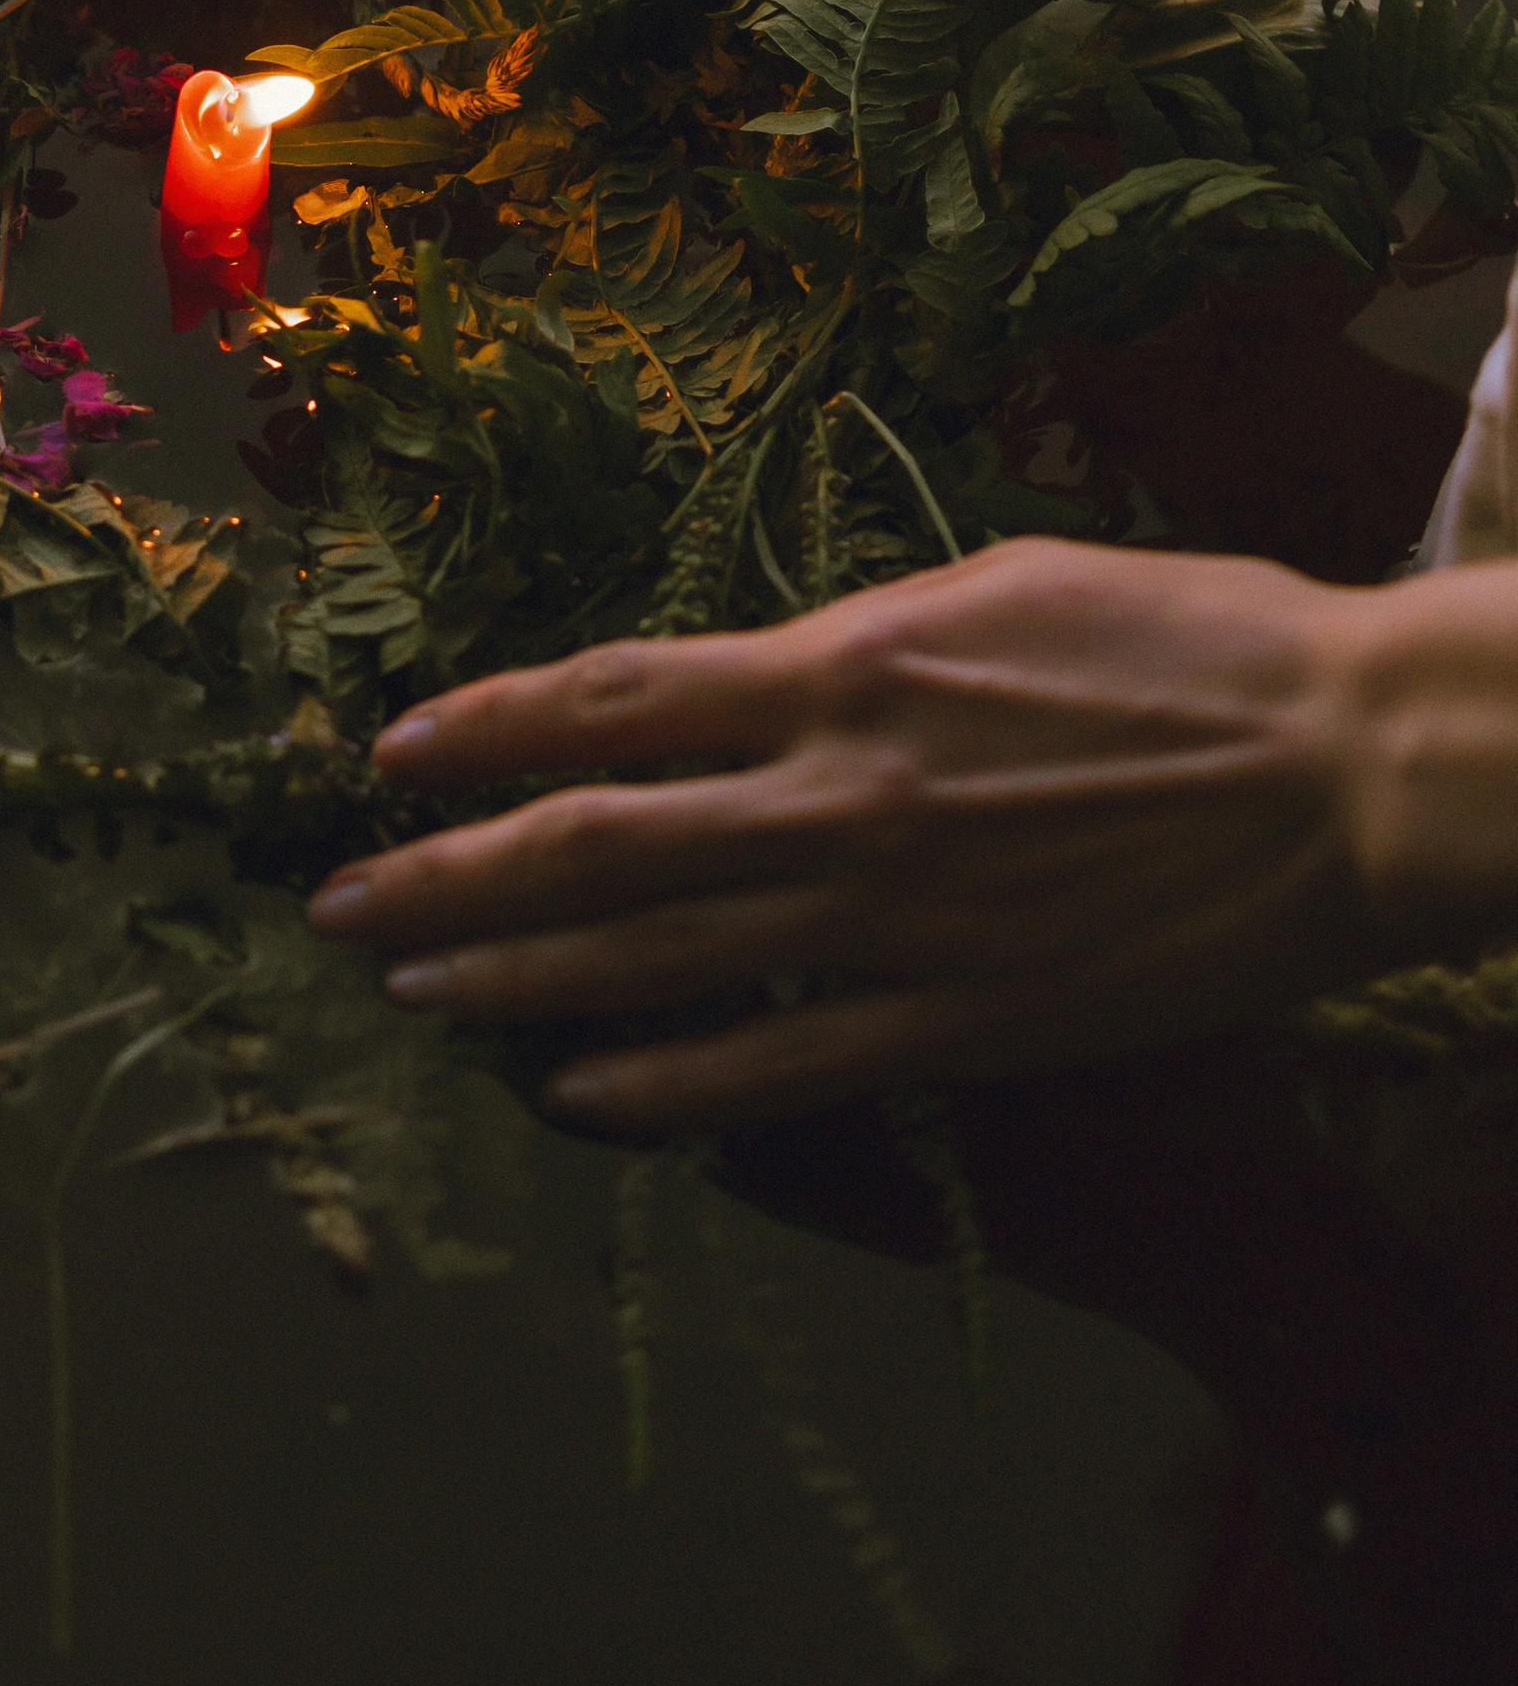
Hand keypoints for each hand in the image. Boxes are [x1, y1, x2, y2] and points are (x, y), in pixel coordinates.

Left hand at [306, 537, 1428, 1133]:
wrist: (1347, 768)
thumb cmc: (1193, 642)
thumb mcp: (1000, 588)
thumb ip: (860, 640)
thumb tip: (767, 663)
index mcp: (845, 663)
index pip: (614, 696)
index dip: (485, 727)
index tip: (389, 750)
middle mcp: (838, 790)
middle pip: (592, 838)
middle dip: (447, 869)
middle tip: (338, 901)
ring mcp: (893, 916)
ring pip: (654, 955)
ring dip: (516, 977)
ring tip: (413, 988)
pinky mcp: (963, 1019)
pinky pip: (780, 1063)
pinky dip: (667, 1083)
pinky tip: (580, 1097)